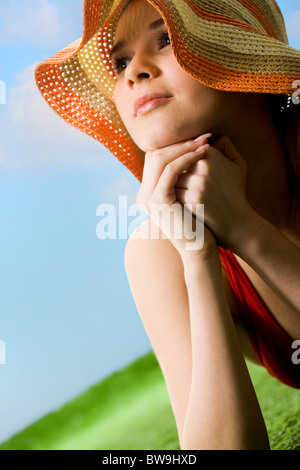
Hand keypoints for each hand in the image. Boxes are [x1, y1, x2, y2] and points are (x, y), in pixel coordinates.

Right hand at [136, 134, 217, 259]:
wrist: (199, 248)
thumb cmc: (199, 223)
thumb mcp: (187, 197)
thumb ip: (182, 179)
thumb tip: (191, 152)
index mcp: (148, 193)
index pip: (156, 158)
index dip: (177, 144)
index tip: (199, 138)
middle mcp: (143, 195)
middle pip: (155, 155)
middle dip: (181, 142)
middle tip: (204, 135)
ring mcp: (148, 198)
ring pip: (161, 159)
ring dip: (185, 147)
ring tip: (206, 142)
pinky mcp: (158, 201)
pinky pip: (170, 170)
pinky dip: (186, 158)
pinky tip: (203, 154)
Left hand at [175, 136, 251, 250]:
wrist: (237, 223)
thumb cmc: (234, 192)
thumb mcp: (238, 165)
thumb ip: (226, 146)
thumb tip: (205, 138)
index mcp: (212, 153)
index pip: (182, 151)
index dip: (181, 163)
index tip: (184, 173)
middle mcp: (205, 166)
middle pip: (174, 163)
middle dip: (174, 174)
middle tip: (178, 184)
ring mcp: (198, 183)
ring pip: (171, 178)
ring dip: (171, 185)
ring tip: (178, 192)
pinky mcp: (193, 199)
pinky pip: (172, 192)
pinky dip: (173, 197)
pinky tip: (179, 203)